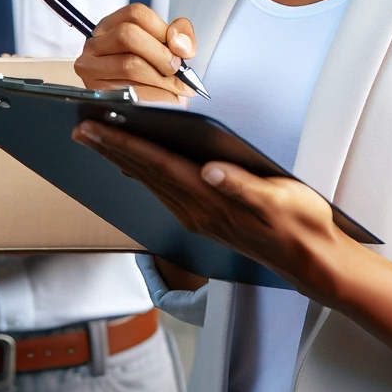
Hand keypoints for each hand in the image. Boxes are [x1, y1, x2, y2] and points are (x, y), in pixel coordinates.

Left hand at [72, 121, 345, 299]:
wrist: (311, 261)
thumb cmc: (301, 224)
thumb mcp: (280, 200)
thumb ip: (243, 186)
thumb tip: (210, 171)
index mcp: (212, 199)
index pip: (159, 165)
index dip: (126, 144)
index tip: (97, 129)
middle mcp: (198, 211)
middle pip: (146, 173)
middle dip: (112, 150)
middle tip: (80, 131)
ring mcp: (199, 219)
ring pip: (151, 183)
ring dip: (122, 161)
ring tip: (98, 144)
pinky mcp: (206, 222)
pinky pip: (164, 194)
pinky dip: (143, 176)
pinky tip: (134, 169)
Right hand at [75, 3, 197, 104]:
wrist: (144, 113)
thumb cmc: (155, 77)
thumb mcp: (168, 49)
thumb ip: (180, 37)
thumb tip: (180, 45)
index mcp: (111, 28)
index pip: (136, 13)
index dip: (163, 29)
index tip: (180, 49)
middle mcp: (95, 46)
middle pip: (127, 34)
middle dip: (160, 54)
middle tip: (175, 70)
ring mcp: (91, 70)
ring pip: (129, 64)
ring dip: (161, 79)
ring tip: (175, 89)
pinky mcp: (97, 94)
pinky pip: (130, 91)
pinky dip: (156, 97)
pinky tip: (165, 100)